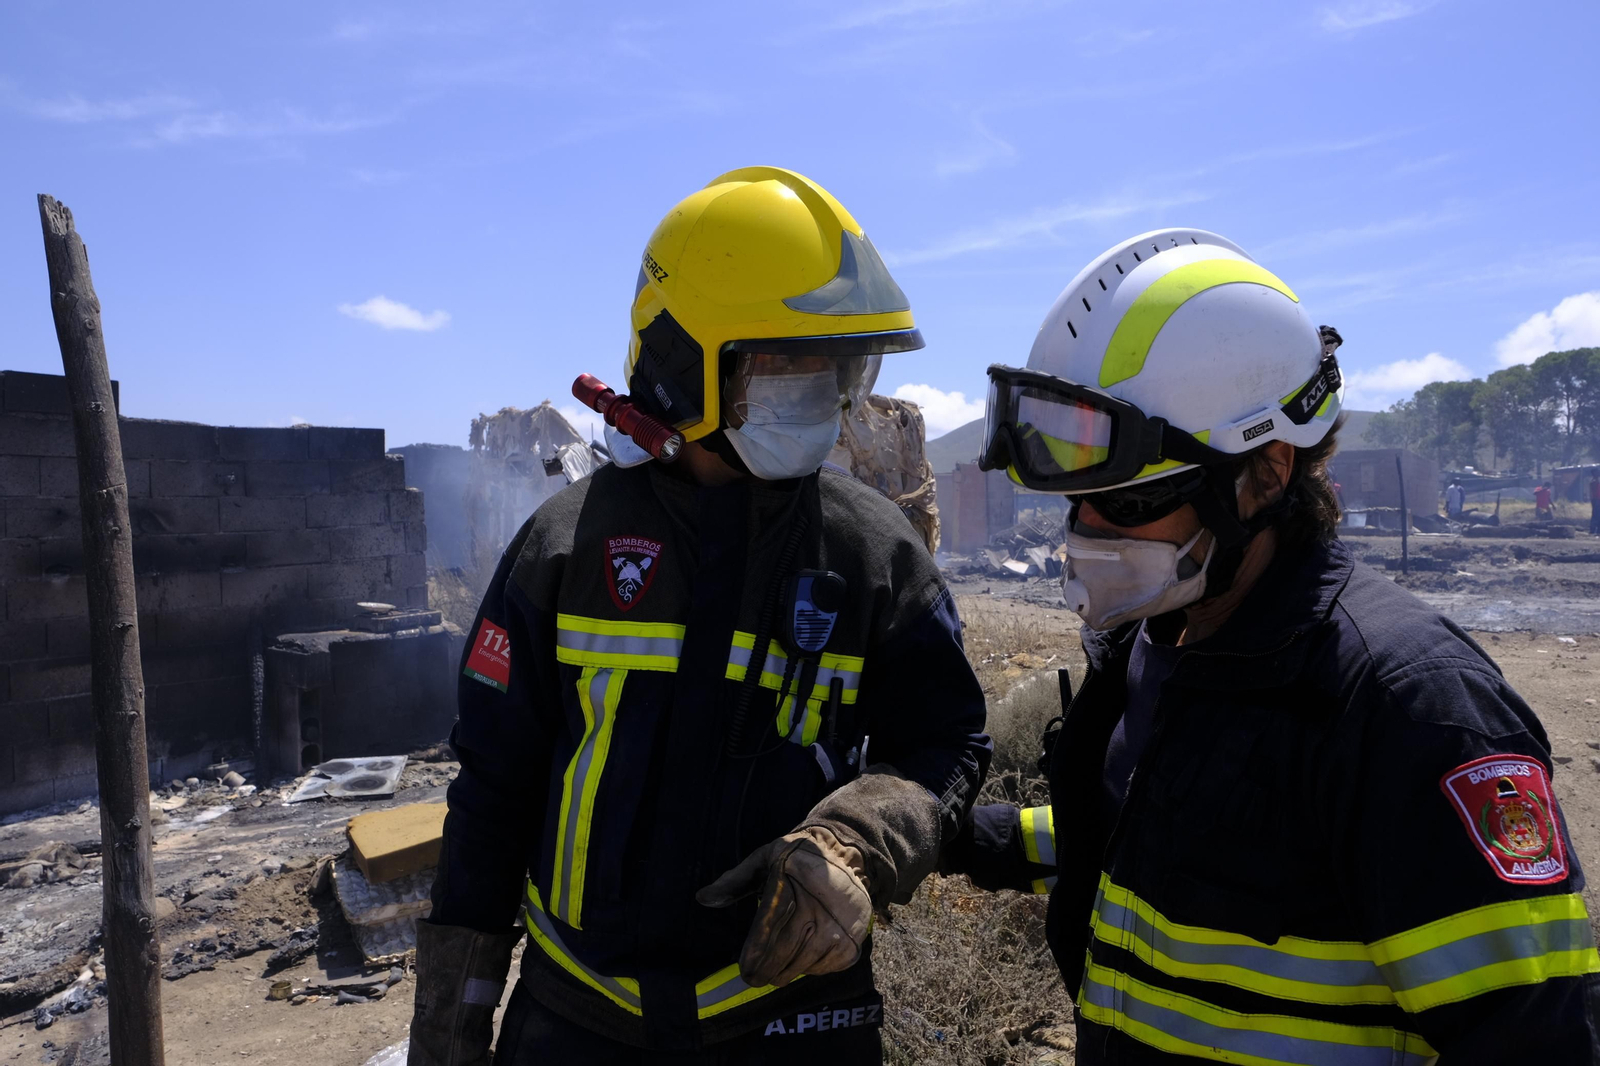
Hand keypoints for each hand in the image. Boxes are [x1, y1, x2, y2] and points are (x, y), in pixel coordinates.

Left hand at [695, 826, 872, 986]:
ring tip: (776, 969)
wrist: (846, 855)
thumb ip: (733, 881)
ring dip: (785, 971)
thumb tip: (702, 898)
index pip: (766, 931)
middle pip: (783, 954)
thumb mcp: (764, 860)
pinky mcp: (851, 943)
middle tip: (754, 977)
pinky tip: (802, 958)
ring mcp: (836, 930)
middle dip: (764, 971)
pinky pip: (823, 968)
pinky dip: (809, 968)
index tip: (745, 969)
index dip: (754, 954)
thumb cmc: (797, 860)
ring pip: (801, 966)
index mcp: (788, 888)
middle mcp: (814, 911)